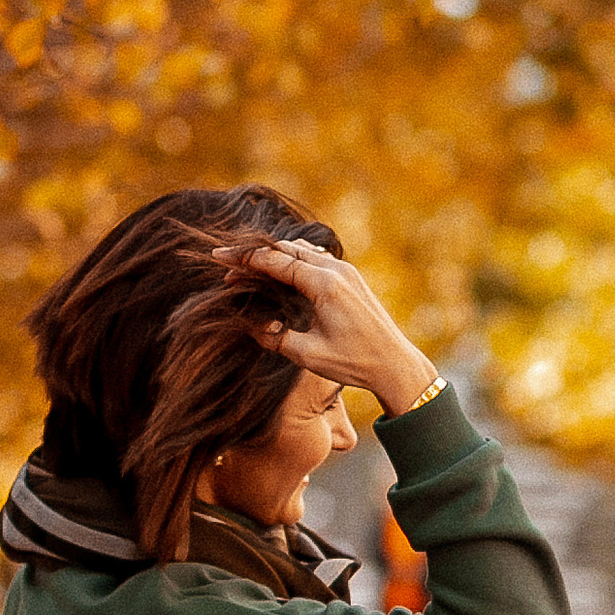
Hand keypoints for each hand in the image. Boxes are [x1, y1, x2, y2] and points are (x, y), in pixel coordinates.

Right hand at [243, 243, 441, 413]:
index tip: (218, 257)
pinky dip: (293, 260)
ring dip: (273, 257)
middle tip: (226, 265)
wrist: (395, 364)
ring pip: (301, 251)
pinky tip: (280, 272)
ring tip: (248, 270)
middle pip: (285, 250)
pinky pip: (315, 259)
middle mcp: (336, 270)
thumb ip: (274, 338)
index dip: (244, 259)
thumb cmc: (354, 363)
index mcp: (324, 285)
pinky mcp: (351, 278)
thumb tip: (250, 325)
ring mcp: (346, 271)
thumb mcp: (307, 355)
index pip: (275, 261)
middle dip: (254, 256)